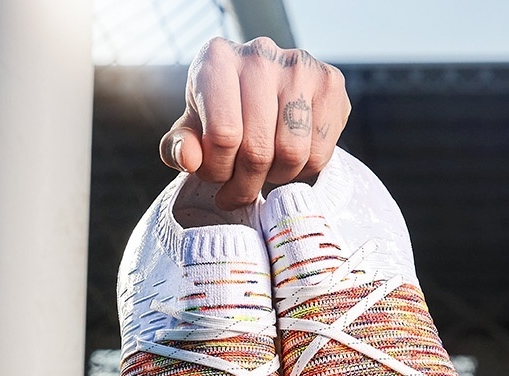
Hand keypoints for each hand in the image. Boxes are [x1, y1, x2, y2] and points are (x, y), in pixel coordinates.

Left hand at [160, 37, 350, 208]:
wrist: (258, 94)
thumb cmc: (217, 115)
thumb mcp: (189, 132)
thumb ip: (178, 148)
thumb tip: (190, 159)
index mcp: (216, 60)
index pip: (223, 136)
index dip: (218, 171)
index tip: (215, 177)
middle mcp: (260, 54)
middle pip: (258, 150)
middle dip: (245, 183)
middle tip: (239, 187)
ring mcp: (300, 65)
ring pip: (292, 154)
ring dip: (275, 177)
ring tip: (263, 171)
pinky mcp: (331, 82)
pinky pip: (320, 152)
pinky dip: (303, 170)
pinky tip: (287, 158)